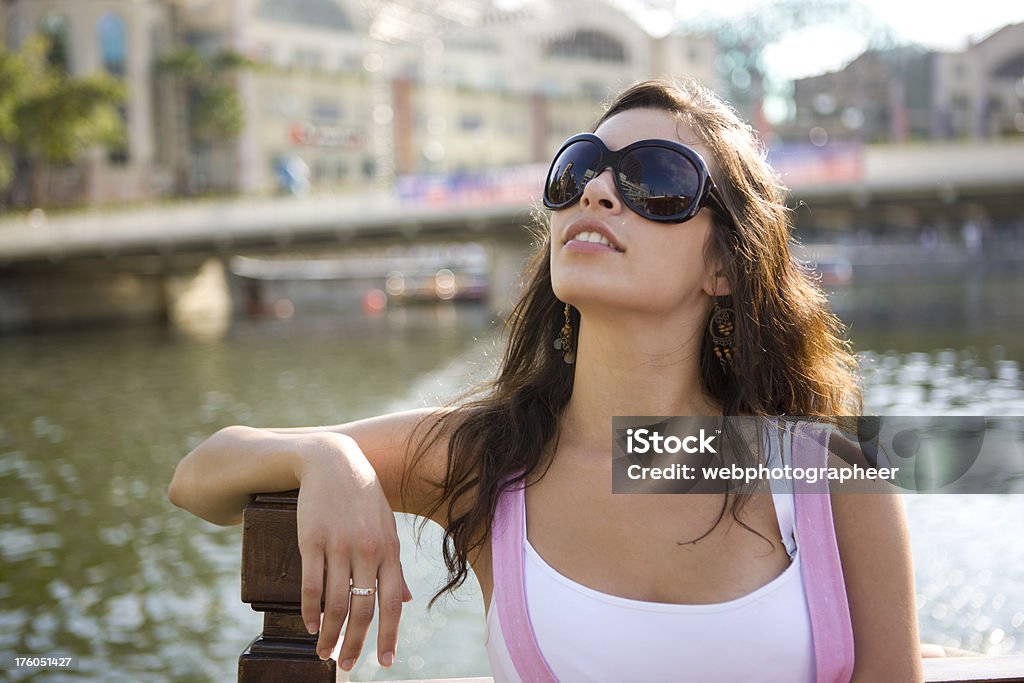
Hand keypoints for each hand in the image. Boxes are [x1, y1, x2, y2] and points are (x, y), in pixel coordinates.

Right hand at [293, 434, 412, 670]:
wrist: (332, 461)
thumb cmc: (363, 497)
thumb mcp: (385, 526)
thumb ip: (393, 565)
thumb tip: (405, 601)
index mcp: (389, 549)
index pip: (391, 603)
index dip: (388, 636)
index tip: (384, 662)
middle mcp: (367, 550)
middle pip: (363, 609)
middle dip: (355, 643)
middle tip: (345, 665)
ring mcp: (338, 545)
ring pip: (335, 603)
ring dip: (329, 634)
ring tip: (324, 651)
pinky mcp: (311, 540)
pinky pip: (311, 585)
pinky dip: (309, 611)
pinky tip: (310, 625)